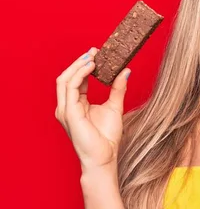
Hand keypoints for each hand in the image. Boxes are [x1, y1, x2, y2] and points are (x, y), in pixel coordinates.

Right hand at [55, 47, 130, 171]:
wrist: (104, 157)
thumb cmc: (107, 137)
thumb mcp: (115, 107)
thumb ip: (117, 89)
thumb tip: (125, 71)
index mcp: (76, 105)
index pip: (76, 80)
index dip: (84, 65)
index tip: (97, 53)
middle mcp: (67, 106)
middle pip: (67, 77)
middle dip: (80, 62)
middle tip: (95, 51)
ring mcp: (66, 110)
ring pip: (65, 80)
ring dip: (79, 65)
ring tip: (93, 56)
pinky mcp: (69, 113)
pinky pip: (71, 88)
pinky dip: (80, 74)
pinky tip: (92, 67)